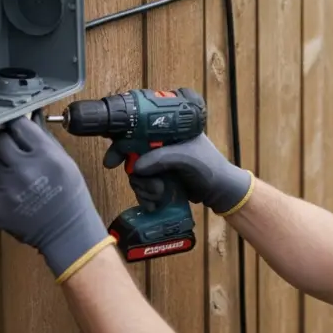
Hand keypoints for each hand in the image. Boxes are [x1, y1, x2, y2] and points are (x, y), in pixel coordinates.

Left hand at [0, 116, 113, 280]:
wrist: (65, 230)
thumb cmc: (69, 193)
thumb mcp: (64, 160)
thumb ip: (43, 139)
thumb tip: (26, 118)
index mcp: (44, 154)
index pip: (17, 126)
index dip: (17, 127)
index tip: (17, 130)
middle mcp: (23, 169)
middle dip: (7, 146)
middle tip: (17, 156)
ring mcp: (6, 189)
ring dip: (1, 166)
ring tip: (17, 178)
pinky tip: (11, 192)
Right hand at [104, 132, 252, 215]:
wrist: (219, 192)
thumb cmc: (209, 168)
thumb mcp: (186, 158)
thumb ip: (161, 159)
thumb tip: (136, 167)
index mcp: (169, 130)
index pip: (139, 129)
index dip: (123, 142)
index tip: (113, 158)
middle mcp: (162, 144)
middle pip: (133, 153)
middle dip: (134, 170)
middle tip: (138, 181)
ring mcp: (160, 162)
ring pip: (137, 173)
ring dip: (143, 187)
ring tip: (158, 194)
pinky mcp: (160, 178)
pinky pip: (143, 185)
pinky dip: (146, 195)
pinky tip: (155, 202)